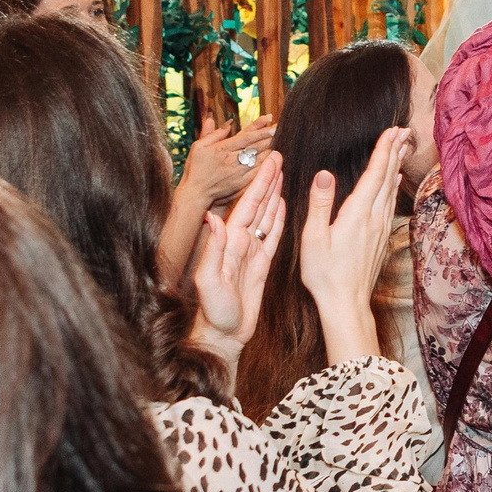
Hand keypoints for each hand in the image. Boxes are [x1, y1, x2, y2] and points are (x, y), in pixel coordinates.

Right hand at [178, 116, 278, 209]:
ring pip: (260, 160)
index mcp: (222, 149)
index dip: (261, 130)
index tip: (274, 124)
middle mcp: (232, 161)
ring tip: (281, 143)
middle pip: (256, 147)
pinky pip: (259, 174)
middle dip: (270, 138)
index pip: (246, 137)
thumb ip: (213, 133)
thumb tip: (229, 122)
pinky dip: (268, 167)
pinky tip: (276, 162)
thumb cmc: (195, 169)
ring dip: (271, 151)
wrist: (196, 194)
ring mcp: (239, 174)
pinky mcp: (242, 185)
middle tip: (282, 130)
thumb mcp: (199, 147)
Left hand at [189, 154, 285, 362]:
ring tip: (282, 173)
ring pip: (265, 216)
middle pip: (257, 204)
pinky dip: (277, 218)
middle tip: (278, 156)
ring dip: (274, 193)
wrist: (223, 336)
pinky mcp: (260, 265)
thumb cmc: (214, 312)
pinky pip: (271, 236)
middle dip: (267, 179)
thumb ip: (213, 249)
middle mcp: (239, 243)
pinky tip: (283, 204)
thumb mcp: (209, 281)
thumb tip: (213, 217)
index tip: (268, 161)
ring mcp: (250, 252)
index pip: (247, 205)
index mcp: (229, 242)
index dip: (258, 182)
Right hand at [298, 127, 410, 362]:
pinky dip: (394, 187)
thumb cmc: (325, 274)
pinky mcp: (381, 238)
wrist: (346, 303)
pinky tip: (395, 181)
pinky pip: (390, 204)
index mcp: (357, 214)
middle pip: (388, 178)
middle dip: (395, 151)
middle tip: (405, 130)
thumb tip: (324, 173)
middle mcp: (374, 218)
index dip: (384, 150)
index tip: (393, 130)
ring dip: (397, 166)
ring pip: (392, 189)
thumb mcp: (314, 238)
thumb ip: (320, 203)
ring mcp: (380, 228)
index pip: (374, 174)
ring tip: (402, 147)